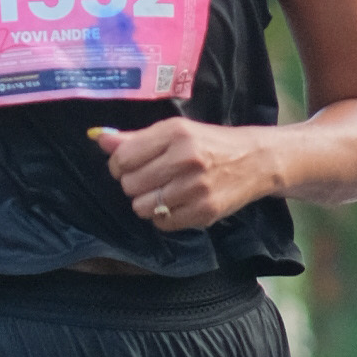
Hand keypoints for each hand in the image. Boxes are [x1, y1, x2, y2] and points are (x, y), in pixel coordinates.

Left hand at [87, 115, 273, 235]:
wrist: (257, 160)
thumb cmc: (211, 144)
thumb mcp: (176, 132)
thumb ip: (136, 138)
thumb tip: (99, 138)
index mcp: (176, 133)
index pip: (123, 158)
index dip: (119, 165)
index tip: (130, 165)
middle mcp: (186, 158)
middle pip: (130, 184)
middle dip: (133, 184)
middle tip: (150, 179)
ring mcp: (197, 187)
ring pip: (142, 207)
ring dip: (146, 203)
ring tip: (163, 192)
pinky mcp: (205, 211)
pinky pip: (162, 223)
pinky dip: (163, 217)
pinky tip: (176, 204)